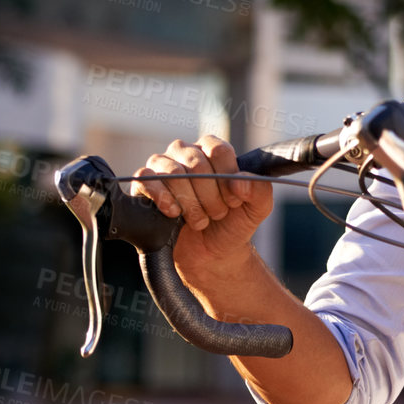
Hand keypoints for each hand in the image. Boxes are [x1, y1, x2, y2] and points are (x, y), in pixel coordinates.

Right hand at [127, 135, 273, 278]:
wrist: (211, 254)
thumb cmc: (232, 224)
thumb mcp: (257, 208)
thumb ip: (259, 190)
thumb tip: (239, 182)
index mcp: (213, 150)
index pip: (218, 150)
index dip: (227, 178)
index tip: (233, 200)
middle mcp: (186, 152)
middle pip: (197, 163)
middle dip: (211, 197)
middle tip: (217, 214)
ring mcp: (163, 167)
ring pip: (173, 172)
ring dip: (190, 203)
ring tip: (199, 220)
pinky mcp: (144, 185)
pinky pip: (145, 179)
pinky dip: (163, 199)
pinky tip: (174, 213)